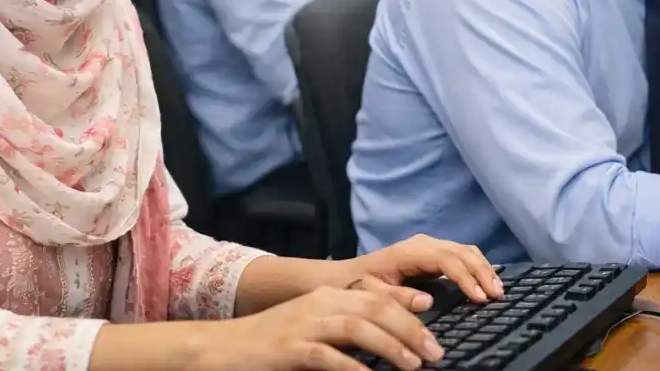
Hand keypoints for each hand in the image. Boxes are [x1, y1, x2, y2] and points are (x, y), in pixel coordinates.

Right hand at [206, 285, 445, 370]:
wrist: (225, 347)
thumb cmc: (275, 342)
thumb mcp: (316, 327)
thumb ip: (348, 326)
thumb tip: (390, 337)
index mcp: (328, 295)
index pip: (378, 296)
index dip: (408, 309)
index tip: (433, 326)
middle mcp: (320, 304)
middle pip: (375, 308)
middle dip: (410, 329)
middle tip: (433, 352)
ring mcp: (304, 325)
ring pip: (357, 327)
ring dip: (390, 346)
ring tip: (413, 364)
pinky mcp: (290, 349)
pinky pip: (327, 356)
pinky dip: (352, 367)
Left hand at [340, 233, 504, 307]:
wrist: (348, 276)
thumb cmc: (357, 286)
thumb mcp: (370, 293)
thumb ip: (396, 298)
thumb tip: (427, 300)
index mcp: (407, 252)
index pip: (445, 258)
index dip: (464, 277)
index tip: (479, 297)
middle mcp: (421, 244)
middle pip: (460, 251)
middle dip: (481, 272)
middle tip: (497, 295)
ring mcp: (428, 247)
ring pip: (464, 250)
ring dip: (483, 268)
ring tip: (497, 290)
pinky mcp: (433, 254)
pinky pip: (461, 255)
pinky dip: (477, 266)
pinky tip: (487, 280)